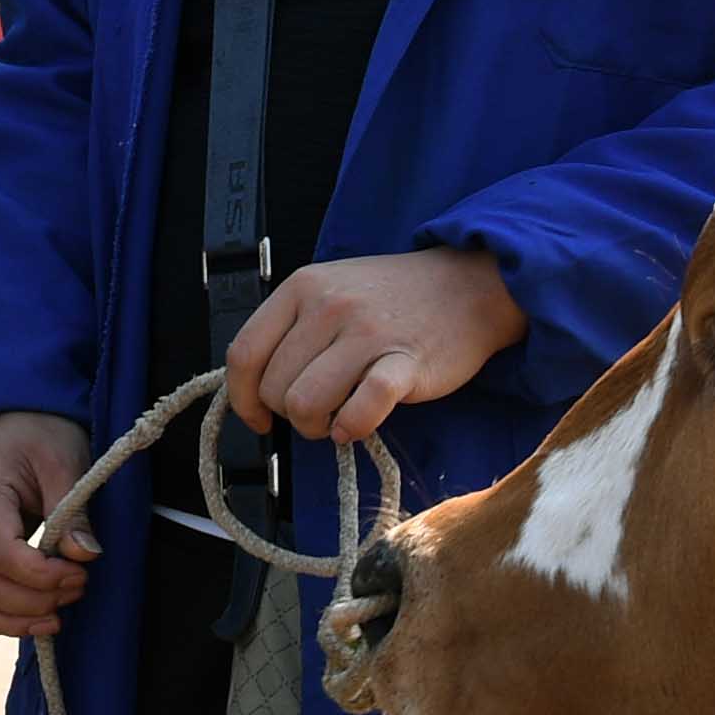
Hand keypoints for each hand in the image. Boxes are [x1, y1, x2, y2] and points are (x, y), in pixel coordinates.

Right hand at [0, 411, 98, 638]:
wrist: (14, 418)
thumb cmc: (42, 432)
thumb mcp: (64, 458)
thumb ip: (72, 510)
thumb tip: (84, 555)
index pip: (0, 555)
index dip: (41, 576)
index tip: (80, 573)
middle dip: (35, 601)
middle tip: (78, 589)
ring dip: (12, 621)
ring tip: (56, 617)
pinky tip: (33, 618)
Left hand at [223, 250, 523, 444]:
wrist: (470, 285)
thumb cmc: (396, 297)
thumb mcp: (331, 289)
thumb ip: (292, 329)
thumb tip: (256, 387)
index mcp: (302, 287)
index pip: (244, 354)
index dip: (244, 398)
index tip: (258, 417)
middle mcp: (329, 306)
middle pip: (274, 389)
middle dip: (290, 415)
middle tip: (320, 410)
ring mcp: (367, 334)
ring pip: (306, 405)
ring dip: (318, 427)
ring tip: (338, 417)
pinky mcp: (404, 364)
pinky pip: (359, 412)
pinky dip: (353, 428)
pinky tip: (358, 424)